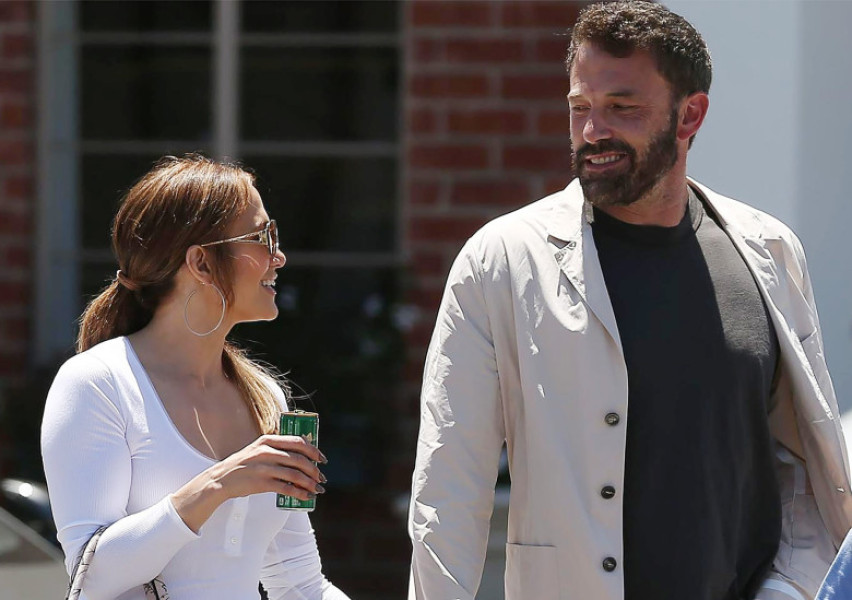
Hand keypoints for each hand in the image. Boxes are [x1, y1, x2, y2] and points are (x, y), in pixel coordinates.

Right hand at [213, 434, 327, 500]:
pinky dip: (300, 493)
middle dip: (314, 470)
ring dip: (310, 483)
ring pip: (295, 474)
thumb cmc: (243, 465)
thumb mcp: (259, 449)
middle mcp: (267, 451)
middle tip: (321, 478)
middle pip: (300, 459)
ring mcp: (264, 467)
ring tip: (317, 489)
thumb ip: (277, 448)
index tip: (322, 459)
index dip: (314, 451)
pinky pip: (287, 488)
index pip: (298, 442)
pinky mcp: (262, 483)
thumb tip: (303, 454)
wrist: (221, 479)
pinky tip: (306, 496)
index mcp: (268, 440)